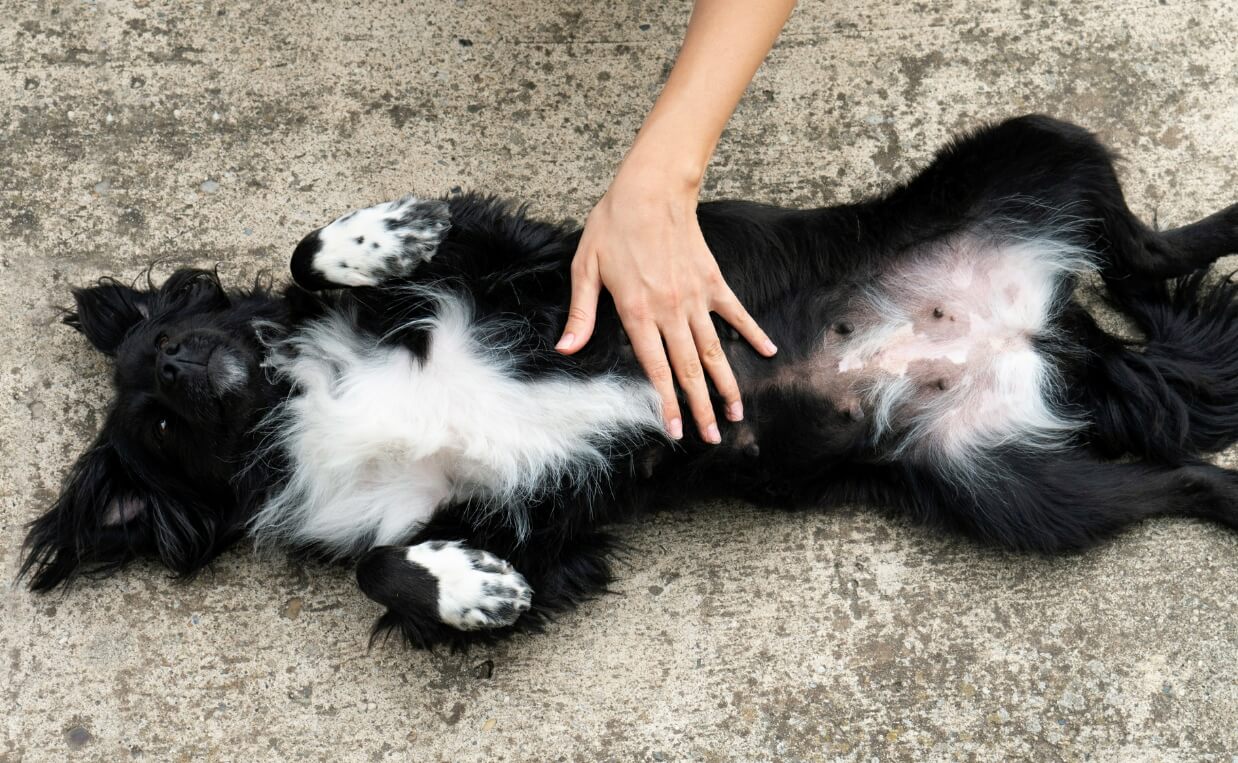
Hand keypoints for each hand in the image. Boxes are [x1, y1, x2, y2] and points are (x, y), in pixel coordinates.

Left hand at [555, 164, 776, 442]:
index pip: (655, 368)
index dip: (666, 403)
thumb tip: (565, 350)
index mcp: (638, 312)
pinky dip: (752, 333)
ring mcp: (696, 297)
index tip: (675, 430)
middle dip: (701, 408)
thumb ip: (581, 314)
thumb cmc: (613, 225)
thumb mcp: (585, 269)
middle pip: (689, 369)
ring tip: (735, 414)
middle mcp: (671, 311)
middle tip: (711, 438)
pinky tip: (767, 352)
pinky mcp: (713, 281)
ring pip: (714, 350)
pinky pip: (736, 313)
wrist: (651, 188)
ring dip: (726, 384)